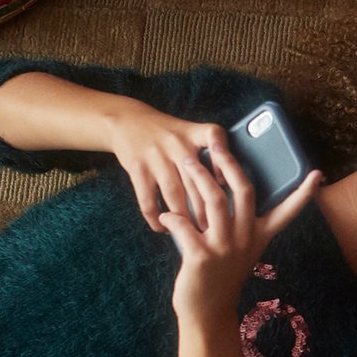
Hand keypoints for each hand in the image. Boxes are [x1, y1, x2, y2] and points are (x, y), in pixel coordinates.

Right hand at [100, 107, 233, 233]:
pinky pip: (148, 200)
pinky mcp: (138, 169)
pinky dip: (156, 218)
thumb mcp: (189, 131)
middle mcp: (177, 144)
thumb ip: (209, 150)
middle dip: (209, 208)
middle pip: (197, 179)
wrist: (128, 122)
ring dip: (185, 218)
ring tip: (195, 234)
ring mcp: (156, 157)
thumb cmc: (167, 133)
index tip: (226, 183)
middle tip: (218, 230)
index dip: (223, 159)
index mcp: (193, 133)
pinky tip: (164, 228)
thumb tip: (228, 183)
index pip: (214, 136)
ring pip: (174, 194)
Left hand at [159, 153, 323, 315]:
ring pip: (215, 201)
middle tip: (215, 144)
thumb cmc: (220, 276)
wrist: (207, 313)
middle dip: (229, 163)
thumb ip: (238, 225)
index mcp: (258, 236)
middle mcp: (245, 239)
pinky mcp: (201, 257)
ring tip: (186, 162)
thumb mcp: (239, 250)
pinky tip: (165, 214)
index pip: (286, 211)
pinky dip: (173, 217)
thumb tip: (226, 192)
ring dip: (200, 177)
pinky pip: (185, 227)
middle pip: (244, 191)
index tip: (316, 174)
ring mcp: (224, 248)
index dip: (302, 193)